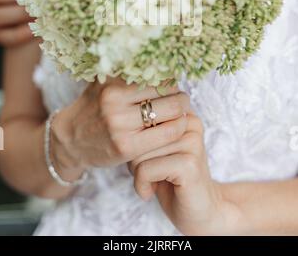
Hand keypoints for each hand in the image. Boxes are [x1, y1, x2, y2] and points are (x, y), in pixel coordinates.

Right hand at [50, 79, 190, 182]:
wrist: (71, 140)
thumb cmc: (94, 107)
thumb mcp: (103, 81)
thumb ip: (125, 69)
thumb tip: (157, 53)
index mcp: (112, 83)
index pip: (157, 74)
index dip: (170, 78)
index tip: (173, 84)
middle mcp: (114, 102)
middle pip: (168, 91)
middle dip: (180, 95)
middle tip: (181, 98)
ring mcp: (120, 125)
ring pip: (172, 111)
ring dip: (182, 111)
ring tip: (180, 112)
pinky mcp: (127, 147)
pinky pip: (168, 133)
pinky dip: (179, 128)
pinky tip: (175, 126)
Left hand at [129, 112, 241, 235]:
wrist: (200, 209)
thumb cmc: (170, 178)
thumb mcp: (154, 147)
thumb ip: (145, 129)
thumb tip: (122, 123)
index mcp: (182, 113)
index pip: (141, 115)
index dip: (135, 140)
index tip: (147, 155)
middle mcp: (190, 122)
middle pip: (139, 132)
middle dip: (135, 158)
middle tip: (149, 172)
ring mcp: (192, 142)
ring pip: (139, 152)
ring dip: (137, 173)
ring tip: (152, 181)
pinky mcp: (189, 164)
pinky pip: (145, 169)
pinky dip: (141, 185)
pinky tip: (150, 191)